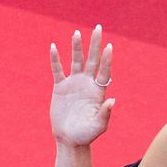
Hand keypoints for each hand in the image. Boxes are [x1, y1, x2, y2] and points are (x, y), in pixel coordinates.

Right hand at [49, 24, 114, 147]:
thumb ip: (105, 114)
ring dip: (76, 47)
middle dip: (95, 44)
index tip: (109, 46)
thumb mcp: (98, 126)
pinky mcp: (60, 87)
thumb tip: (113, 100)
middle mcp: (87, 83)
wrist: (69, 139)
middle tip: (98, 28)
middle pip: (92, 60)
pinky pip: (57, 70)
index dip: (106, 59)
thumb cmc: (86, 135)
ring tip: (77, 33)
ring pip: (75, 61)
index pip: (104, 71)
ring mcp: (73, 84)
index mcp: (98, 91)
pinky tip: (54, 47)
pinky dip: (55, 59)